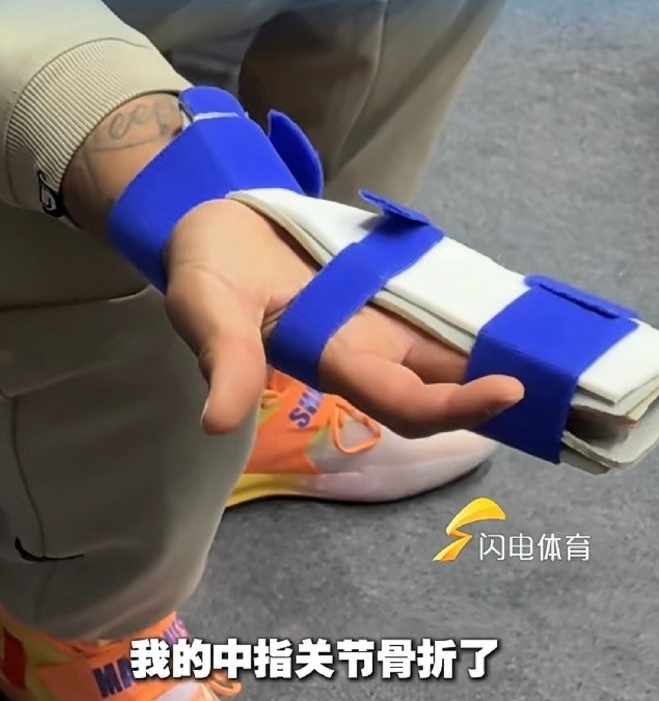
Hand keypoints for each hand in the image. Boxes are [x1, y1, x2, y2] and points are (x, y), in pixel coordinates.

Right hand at [165, 198, 523, 436]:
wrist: (216, 222)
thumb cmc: (208, 264)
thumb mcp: (205, 304)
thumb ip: (223, 356)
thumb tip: (219, 423)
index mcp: (330, 361)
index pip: (401, 402)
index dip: (453, 408)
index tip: (509, 391)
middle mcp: (364, 350)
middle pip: (438, 387)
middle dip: (491, 390)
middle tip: (551, 371)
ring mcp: (377, 319)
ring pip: (442, 352)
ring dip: (489, 356)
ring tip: (544, 344)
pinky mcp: (383, 286)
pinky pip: (435, 309)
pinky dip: (469, 316)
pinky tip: (502, 305)